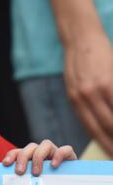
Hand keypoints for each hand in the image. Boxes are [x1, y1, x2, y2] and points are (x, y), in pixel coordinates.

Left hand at [2, 140, 76, 175]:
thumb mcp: (33, 181)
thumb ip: (25, 178)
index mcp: (31, 157)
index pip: (18, 151)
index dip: (11, 155)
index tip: (6, 164)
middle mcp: (42, 152)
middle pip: (30, 147)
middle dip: (23, 157)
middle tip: (20, 172)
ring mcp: (55, 152)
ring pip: (45, 144)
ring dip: (38, 157)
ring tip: (36, 173)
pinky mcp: (69, 156)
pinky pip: (65, 149)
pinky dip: (59, 155)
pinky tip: (53, 165)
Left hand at [64, 31, 112, 156]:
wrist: (81, 39)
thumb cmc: (80, 65)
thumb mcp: (75, 87)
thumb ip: (85, 105)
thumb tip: (99, 126)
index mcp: (76, 102)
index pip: (92, 130)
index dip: (106, 145)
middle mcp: (85, 97)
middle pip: (106, 127)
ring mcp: (98, 88)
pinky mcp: (109, 81)